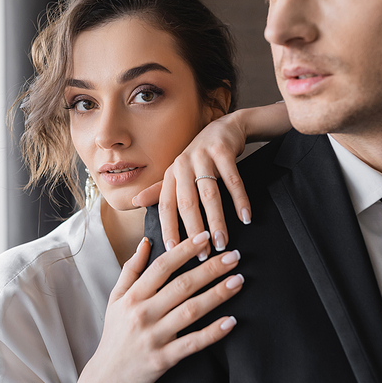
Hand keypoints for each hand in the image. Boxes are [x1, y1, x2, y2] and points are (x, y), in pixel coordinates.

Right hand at [87, 232, 242, 382]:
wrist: (107, 377)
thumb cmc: (115, 334)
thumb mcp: (116, 298)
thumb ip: (131, 270)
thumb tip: (146, 241)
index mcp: (132, 297)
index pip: (162, 266)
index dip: (184, 249)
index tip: (204, 236)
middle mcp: (143, 314)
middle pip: (181, 285)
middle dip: (210, 269)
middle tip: (234, 256)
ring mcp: (154, 337)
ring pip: (190, 311)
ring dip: (217, 294)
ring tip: (238, 281)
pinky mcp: (164, 359)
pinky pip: (193, 343)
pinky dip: (212, 332)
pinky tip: (231, 321)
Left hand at [133, 104, 289, 252]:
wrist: (225, 128)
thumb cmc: (200, 157)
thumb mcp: (179, 172)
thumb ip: (160, 190)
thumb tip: (136, 201)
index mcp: (171, 174)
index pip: (166, 206)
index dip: (168, 229)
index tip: (173, 252)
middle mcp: (183, 165)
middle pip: (187, 203)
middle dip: (195, 231)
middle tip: (203, 255)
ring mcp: (203, 157)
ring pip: (209, 194)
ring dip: (217, 220)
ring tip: (223, 242)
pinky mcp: (222, 151)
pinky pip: (233, 180)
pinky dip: (240, 200)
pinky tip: (246, 217)